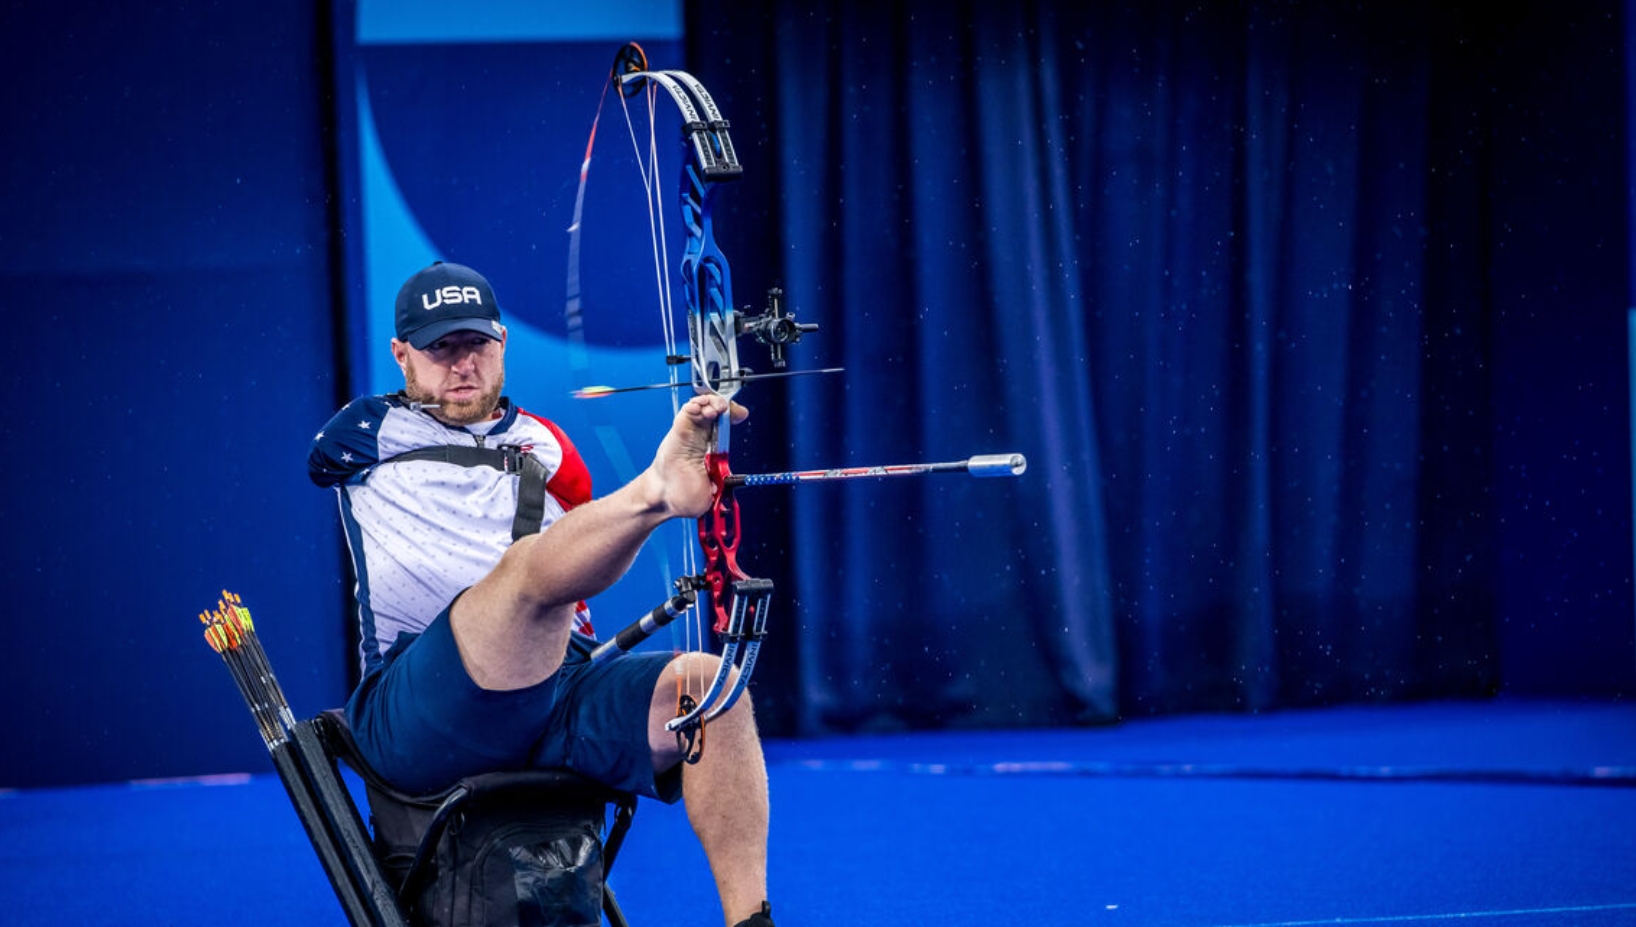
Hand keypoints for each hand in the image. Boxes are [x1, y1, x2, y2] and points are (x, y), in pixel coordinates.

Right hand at [650, 395, 748, 517]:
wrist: (664, 498)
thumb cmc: (683, 495)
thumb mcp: (714, 493)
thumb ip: (727, 485)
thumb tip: (737, 482)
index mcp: (713, 450)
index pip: (726, 426)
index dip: (734, 416)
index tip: (741, 414)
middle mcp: (702, 438)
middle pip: (717, 412)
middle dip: (725, 406)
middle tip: (727, 409)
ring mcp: (690, 433)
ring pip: (703, 407)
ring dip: (711, 403)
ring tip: (713, 410)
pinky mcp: (678, 430)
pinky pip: (687, 411)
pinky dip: (694, 405)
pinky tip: (697, 408)